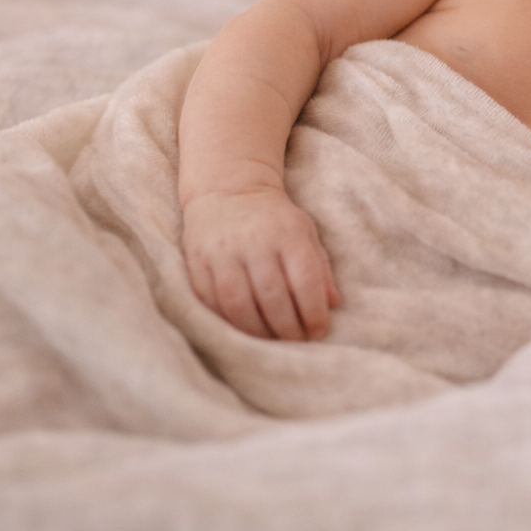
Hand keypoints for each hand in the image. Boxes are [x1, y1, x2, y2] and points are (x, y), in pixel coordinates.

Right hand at [181, 189, 340, 340]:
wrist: (227, 188)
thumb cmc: (274, 218)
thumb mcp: (304, 231)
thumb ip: (320, 267)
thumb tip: (333, 304)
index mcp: (287, 232)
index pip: (304, 279)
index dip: (314, 312)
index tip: (319, 331)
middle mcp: (254, 241)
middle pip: (272, 296)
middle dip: (287, 328)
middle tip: (296, 342)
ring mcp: (222, 252)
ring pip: (239, 304)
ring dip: (257, 331)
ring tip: (270, 341)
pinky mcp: (197, 262)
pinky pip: (211, 301)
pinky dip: (228, 322)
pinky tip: (242, 330)